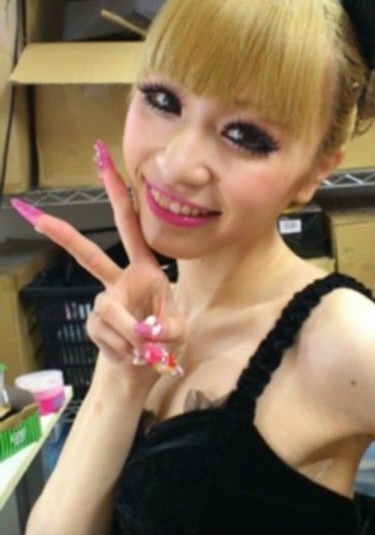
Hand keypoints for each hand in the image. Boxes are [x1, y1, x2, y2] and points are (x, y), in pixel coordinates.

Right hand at [12, 146, 184, 391]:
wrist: (148, 369)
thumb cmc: (166, 339)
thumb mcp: (178, 331)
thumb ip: (165, 328)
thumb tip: (141, 329)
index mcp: (145, 270)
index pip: (131, 228)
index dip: (119, 197)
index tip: (104, 165)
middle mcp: (121, 281)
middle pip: (89, 255)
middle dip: (64, 235)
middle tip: (35, 215)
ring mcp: (104, 302)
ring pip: (108, 310)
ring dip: (129, 332)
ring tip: (144, 349)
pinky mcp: (94, 324)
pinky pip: (106, 334)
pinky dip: (123, 347)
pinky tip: (131, 354)